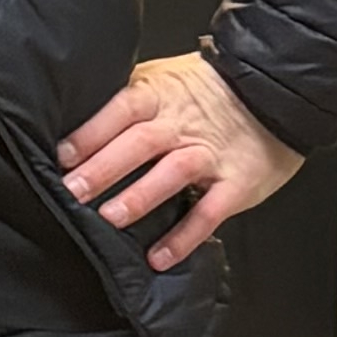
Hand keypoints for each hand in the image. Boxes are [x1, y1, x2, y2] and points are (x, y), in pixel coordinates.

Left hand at [56, 51, 303, 272]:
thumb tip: (78, 122)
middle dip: (104, 168)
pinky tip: (160, 257)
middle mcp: (183, 124)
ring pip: (173, 172)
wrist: (275, 91)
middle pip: (140, 142)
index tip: (61, 156)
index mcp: (160, 95)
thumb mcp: (166, 80)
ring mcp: (211, 154)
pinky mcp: (236, 183)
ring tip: (110, 217)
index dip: (91, 132)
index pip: (121, 110)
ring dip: (140, 196)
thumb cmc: (210, 90)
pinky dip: (185, 236)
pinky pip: (209, 212)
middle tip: (72, 191)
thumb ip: (130, 100)